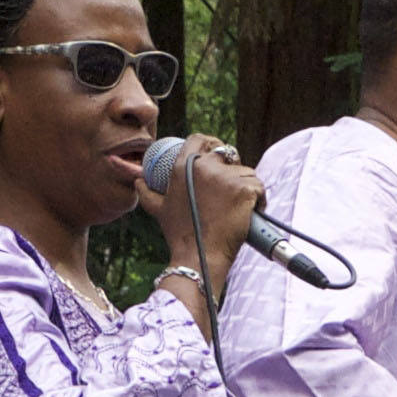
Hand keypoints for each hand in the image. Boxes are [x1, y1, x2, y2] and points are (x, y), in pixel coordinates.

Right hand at [149, 139, 265, 299]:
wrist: (199, 256)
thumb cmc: (180, 235)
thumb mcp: (159, 210)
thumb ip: (147, 192)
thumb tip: (138, 181)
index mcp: (183, 167)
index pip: (199, 140)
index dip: (211, 142)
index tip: (217, 150)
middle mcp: (204, 167)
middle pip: (227, 154)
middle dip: (234, 168)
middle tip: (233, 187)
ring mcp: (226, 177)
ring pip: (247, 172)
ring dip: (247, 187)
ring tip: (238, 208)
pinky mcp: (244, 189)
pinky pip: (259, 187)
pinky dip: (258, 200)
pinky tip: (251, 212)